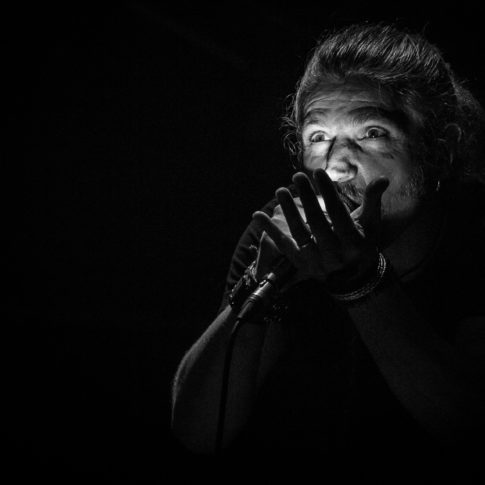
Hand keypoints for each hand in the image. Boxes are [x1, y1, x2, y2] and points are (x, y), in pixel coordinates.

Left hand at [252, 169, 388, 291]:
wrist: (353, 278)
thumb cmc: (362, 245)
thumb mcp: (371, 226)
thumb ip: (373, 202)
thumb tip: (382, 179)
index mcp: (354, 243)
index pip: (339, 214)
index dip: (328, 192)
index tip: (318, 173)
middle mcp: (335, 254)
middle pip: (317, 222)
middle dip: (307, 198)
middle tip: (297, 176)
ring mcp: (316, 261)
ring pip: (299, 233)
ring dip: (288, 211)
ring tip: (280, 190)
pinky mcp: (300, 264)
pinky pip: (283, 246)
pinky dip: (269, 230)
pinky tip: (257, 215)